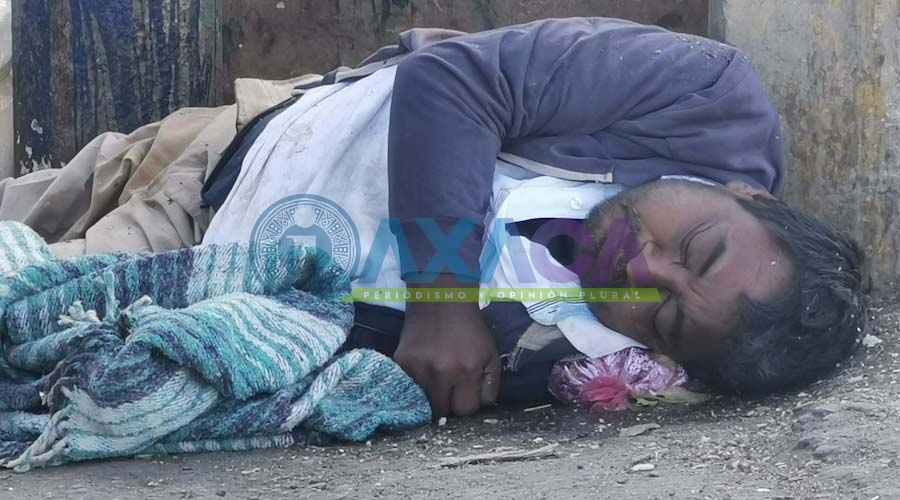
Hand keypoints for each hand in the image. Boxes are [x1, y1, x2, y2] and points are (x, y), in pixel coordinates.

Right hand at [393, 277, 500, 417]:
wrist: (441, 297)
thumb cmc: (469, 327)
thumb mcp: (490, 353)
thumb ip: (490, 385)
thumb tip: (481, 408)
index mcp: (467, 370)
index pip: (465, 410)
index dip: (466, 405)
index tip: (464, 396)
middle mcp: (441, 372)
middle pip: (442, 412)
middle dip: (448, 406)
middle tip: (449, 392)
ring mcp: (418, 368)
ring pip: (423, 403)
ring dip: (430, 398)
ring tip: (436, 382)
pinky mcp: (401, 363)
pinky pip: (408, 388)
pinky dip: (415, 386)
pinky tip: (422, 373)